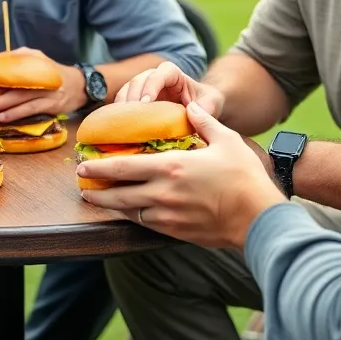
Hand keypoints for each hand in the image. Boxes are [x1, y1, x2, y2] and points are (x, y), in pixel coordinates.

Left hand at [0, 47, 85, 123]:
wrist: (79, 85)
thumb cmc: (48, 76)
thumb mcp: (32, 62)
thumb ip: (9, 66)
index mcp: (30, 58)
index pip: (4, 66)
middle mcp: (38, 71)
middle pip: (11, 82)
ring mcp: (46, 88)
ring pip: (19, 96)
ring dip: (1, 103)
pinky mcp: (52, 103)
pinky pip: (30, 108)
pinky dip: (16, 113)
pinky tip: (4, 117)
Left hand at [77, 102, 286, 248]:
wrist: (258, 218)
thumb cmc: (244, 178)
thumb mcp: (226, 141)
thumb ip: (204, 123)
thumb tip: (191, 108)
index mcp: (171, 167)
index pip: (124, 166)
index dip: (100, 167)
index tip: (84, 166)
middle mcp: (163, 192)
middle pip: (118, 193)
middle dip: (96, 190)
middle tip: (81, 186)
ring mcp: (168, 215)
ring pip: (128, 211)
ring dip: (110, 205)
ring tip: (96, 200)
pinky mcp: (175, 231)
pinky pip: (145, 223)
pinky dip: (132, 216)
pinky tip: (127, 212)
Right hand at [114, 60, 224, 117]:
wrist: (198, 107)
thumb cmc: (205, 102)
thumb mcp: (212, 103)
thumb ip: (207, 107)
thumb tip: (194, 113)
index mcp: (172, 73)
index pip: (160, 74)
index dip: (151, 86)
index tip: (146, 102)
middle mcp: (154, 77)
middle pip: (138, 81)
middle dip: (133, 97)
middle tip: (130, 117)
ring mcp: (142, 88)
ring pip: (126, 90)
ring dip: (122, 106)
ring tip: (121, 123)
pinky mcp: (135, 100)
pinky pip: (121, 103)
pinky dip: (118, 113)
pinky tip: (117, 126)